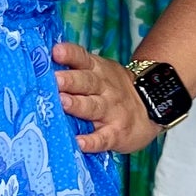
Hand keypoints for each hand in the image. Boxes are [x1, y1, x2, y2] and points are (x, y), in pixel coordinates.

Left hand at [52, 41, 160, 155]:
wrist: (153, 108)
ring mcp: (111, 111)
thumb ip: (77, 68)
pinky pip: (103, 138)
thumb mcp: (101, 71)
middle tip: (55, 79)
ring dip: (78, 105)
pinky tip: (79, 143)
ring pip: (93, 107)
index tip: (56, 52)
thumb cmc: (114, 89)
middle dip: (70, 80)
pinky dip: (92, 141)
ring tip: (63, 103)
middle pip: (86, 82)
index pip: (83, 58)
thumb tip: (43, 65)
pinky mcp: (116, 133)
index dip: (70, 54)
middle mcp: (104, 89)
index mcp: (98, 71)